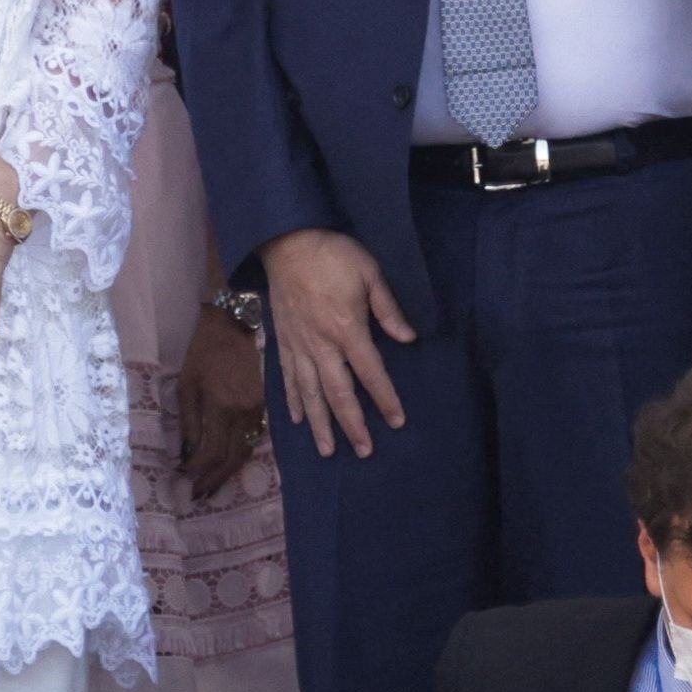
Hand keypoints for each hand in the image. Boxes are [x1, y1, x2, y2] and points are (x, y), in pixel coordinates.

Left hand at [183, 300, 268, 498]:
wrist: (234, 327)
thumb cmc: (203, 353)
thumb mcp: (187, 385)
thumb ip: (188, 422)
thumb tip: (186, 456)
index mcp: (222, 406)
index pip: (211, 451)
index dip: (197, 470)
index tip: (182, 479)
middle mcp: (244, 413)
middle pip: (232, 458)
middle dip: (214, 480)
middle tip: (199, 496)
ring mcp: (257, 410)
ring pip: (244, 452)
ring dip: (228, 473)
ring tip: (211, 487)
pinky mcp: (263, 406)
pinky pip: (252, 439)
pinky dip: (238, 456)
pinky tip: (227, 464)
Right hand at [258, 227, 415, 457]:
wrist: (286, 240)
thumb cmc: (333, 253)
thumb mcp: (369, 271)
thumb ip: (388, 308)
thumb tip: (409, 339)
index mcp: (346, 327)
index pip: (370, 371)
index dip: (385, 398)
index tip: (397, 421)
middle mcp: (320, 344)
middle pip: (338, 393)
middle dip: (352, 425)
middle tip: (364, 451)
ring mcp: (298, 345)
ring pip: (309, 393)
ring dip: (319, 424)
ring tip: (328, 450)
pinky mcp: (282, 341)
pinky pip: (287, 378)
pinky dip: (292, 401)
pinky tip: (296, 420)